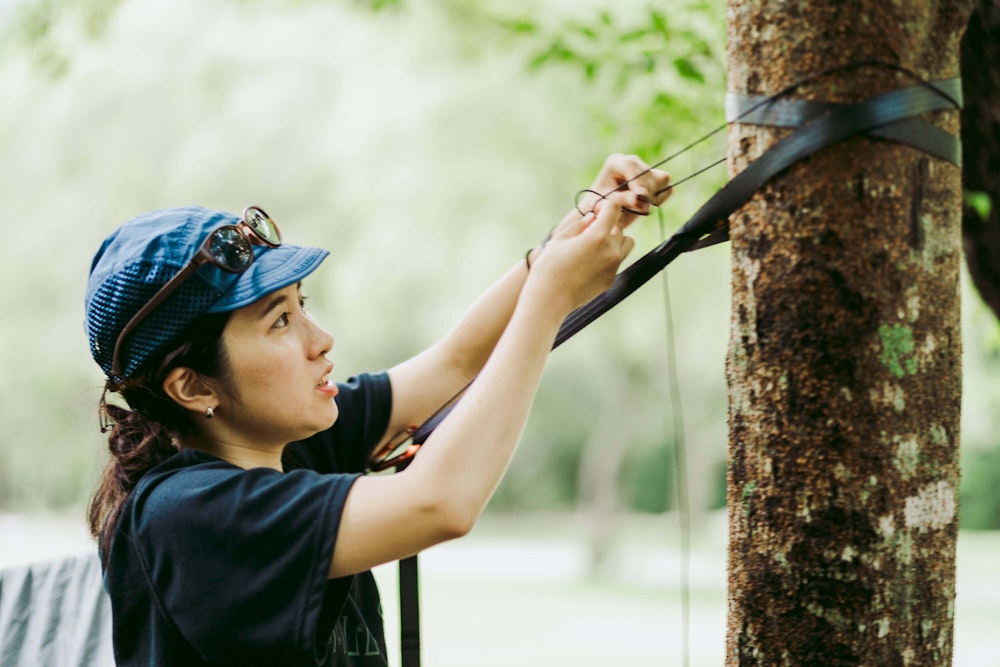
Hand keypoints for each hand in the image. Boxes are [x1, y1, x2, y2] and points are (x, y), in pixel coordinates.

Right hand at [526, 190, 635, 314]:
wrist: (550, 299)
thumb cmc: (549, 267)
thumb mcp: (560, 238)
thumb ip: (579, 225)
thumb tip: (593, 218)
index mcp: (598, 236)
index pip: (613, 209)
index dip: (604, 206)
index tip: (595, 212)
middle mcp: (611, 250)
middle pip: (619, 227)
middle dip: (606, 225)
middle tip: (588, 231)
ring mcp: (613, 267)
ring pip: (625, 243)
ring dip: (614, 239)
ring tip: (594, 246)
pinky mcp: (611, 279)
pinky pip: (617, 261)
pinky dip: (608, 257)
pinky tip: (588, 264)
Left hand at [579, 153, 672, 229]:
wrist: (605, 212)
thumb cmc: (600, 207)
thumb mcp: (606, 204)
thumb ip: (621, 200)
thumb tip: (637, 199)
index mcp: (616, 162)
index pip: (630, 165)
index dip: (638, 180)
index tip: (641, 196)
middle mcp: (633, 162)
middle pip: (648, 173)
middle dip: (646, 193)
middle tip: (640, 209)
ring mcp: (646, 170)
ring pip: (662, 179)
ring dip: (654, 196)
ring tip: (639, 207)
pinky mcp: (656, 180)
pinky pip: (667, 188)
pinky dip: (660, 199)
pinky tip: (646, 205)